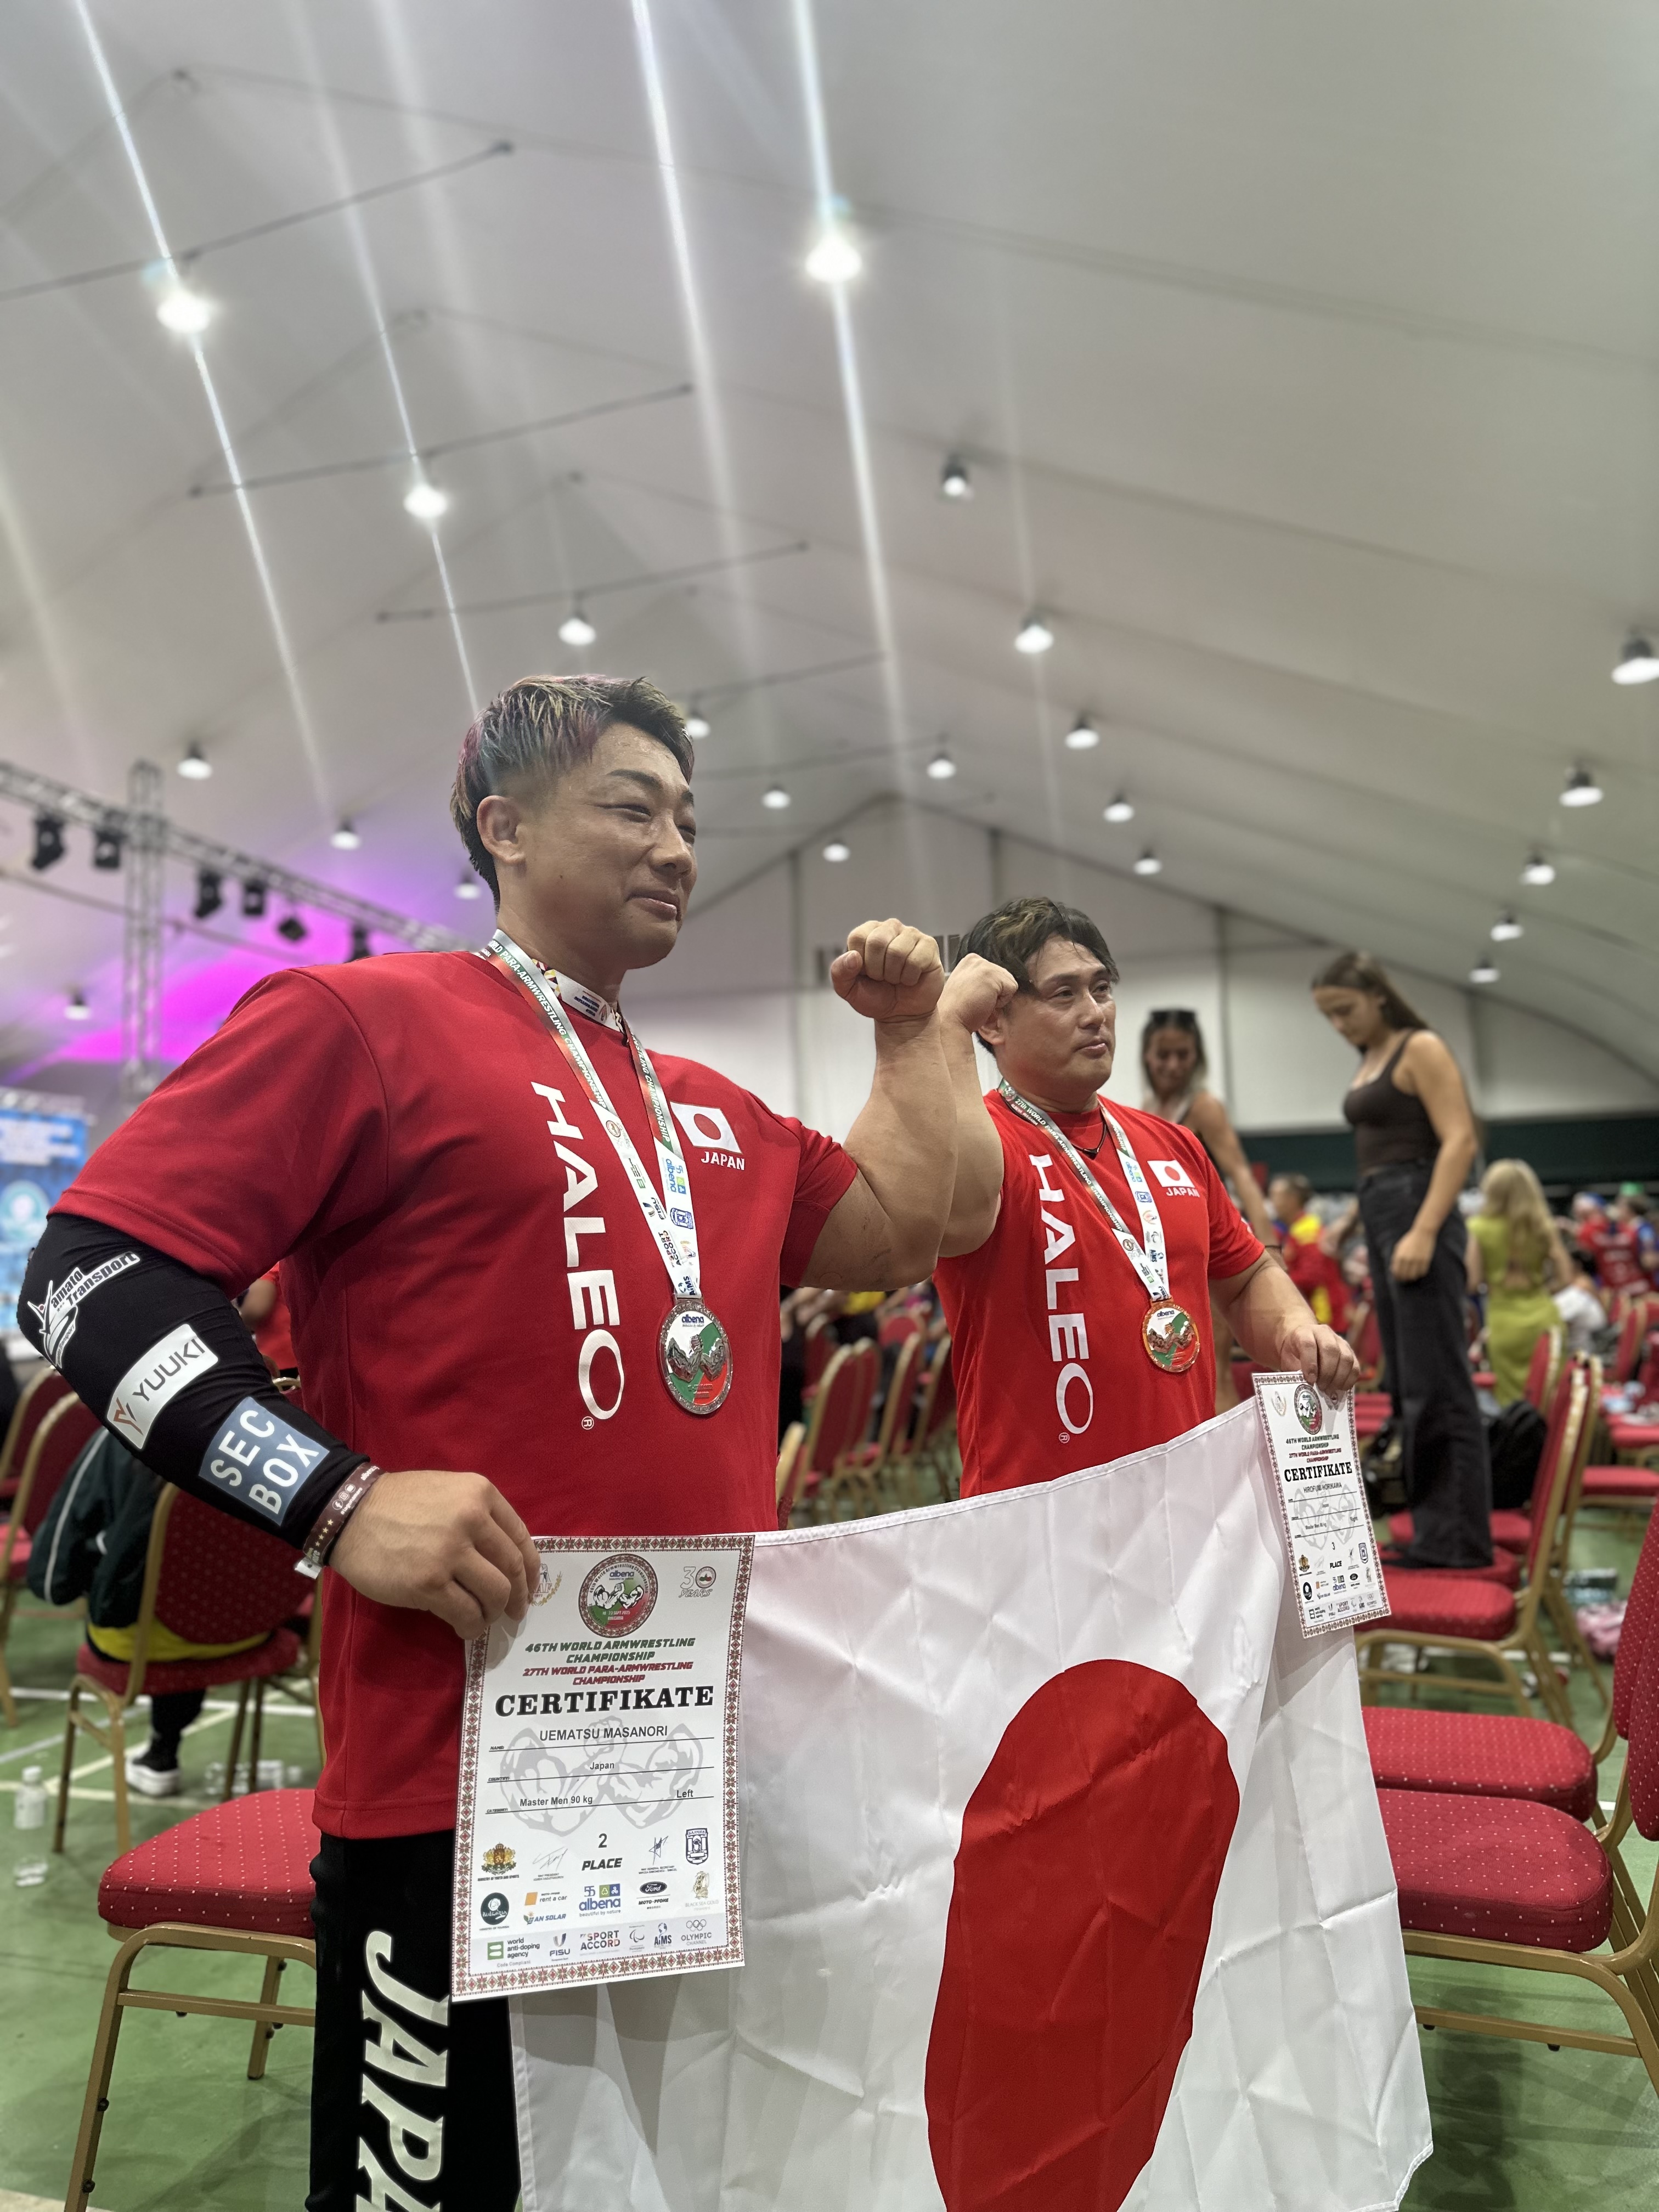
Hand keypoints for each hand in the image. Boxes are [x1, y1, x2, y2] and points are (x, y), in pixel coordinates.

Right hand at [328, 1468, 541, 1638]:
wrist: (349, 1513)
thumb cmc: (398, 1504)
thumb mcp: (448, 1492)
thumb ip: (479, 1518)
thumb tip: (504, 1562)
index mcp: (480, 1494)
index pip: (521, 1539)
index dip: (530, 1570)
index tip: (528, 1588)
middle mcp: (472, 1519)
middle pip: (512, 1569)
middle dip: (517, 1597)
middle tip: (512, 1613)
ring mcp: (450, 1553)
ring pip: (494, 1594)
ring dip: (492, 1614)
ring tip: (481, 1619)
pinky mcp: (429, 1583)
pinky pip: (466, 1613)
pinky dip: (471, 1626)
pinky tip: (464, 1627)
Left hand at [830, 918, 943, 1024]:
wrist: (901, 1015)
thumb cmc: (875, 997)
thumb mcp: (848, 989)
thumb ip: (840, 972)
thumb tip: (853, 956)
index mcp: (868, 932)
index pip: (858, 937)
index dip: (861, 963)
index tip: (866, 973)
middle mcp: (890, 928)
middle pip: (877, 942)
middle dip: (877, 970)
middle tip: (883, 978)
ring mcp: (911, 935)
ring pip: (897, 952)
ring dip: (894, 975)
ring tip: (896, 978)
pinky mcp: (929, 946)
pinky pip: (915, 960)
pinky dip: (909, 978)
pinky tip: (910, 979)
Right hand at [938, 952, 1017, 1036]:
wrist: (949, 1022)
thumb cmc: (958, 1012)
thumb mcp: (968, 988)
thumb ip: (981, 981)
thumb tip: (999, 987)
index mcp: (970, 961)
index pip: (996, 974)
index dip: (990, 991)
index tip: (974, 998)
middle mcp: (976, 960)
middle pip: (1004, 977)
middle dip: (995, 994)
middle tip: (977, 1003)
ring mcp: (984, 966)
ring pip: (1009, 983)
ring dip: (998, 998)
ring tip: (981, 1003)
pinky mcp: (992, 975)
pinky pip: (1012, 988)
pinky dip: (1002, 1002)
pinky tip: (985, 1003)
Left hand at [1277, 1322, 1360, 1395]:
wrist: (1304, 1340)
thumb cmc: (1294, 1353)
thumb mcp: (1288, 1359)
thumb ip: (1295, 1371)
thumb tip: (1306, 1389)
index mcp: (1304, 1333)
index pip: (1309, 1345)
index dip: (1310, 1364)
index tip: (1310, 1380)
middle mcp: (1323, 1333)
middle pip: (1331, 1350)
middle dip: (1327, 1372)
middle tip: (1322, 1388)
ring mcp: (1339, 1340)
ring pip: (1346, 1358)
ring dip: (1339, 1378)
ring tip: (1330, 1390)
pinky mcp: (1349, 1350)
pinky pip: (1355, 1365)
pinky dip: (1349, 1379)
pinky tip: (1340, 1388)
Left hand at [1389, 1225, 1436, 1281]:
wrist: (1422, 1233)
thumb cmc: (1409, 1240)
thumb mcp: (1399, 1247)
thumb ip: (1395, 1258)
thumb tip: (1393, 1270)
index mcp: (1399, 1256)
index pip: (1396, 1272)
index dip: (1397, 1277)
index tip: (1398, 1278)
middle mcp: (1407, 1259)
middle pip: (1404, 1276)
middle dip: (1404, 1279)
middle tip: (1405, 1279)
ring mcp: (1416, 1260)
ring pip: (1413, 1276)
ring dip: (1412, 1278)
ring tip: (1412, 1277)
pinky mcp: (1425, 1261)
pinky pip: (1422, 1273)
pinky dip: (1420, 1274)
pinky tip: (1419, 1272)